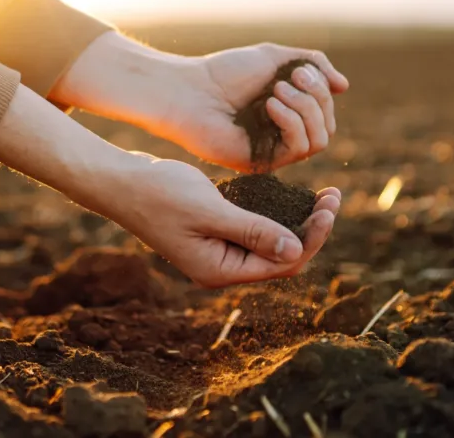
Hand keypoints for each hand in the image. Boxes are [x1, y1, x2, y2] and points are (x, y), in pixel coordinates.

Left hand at [51, 33, 348, 171]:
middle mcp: (283, 134)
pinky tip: (270, 105)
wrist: (189, 90)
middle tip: (290, 79)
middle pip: (327, 126)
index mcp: (288, 112)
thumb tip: (344, 86)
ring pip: (319, 140)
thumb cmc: (225, 72)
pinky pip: (297, 149)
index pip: (326, 111)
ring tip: (276, 91)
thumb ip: (313, 64)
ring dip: (305, 109)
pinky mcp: (262, 163)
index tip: (298, 69)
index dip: (321, 90)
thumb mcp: (276, 57)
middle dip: (316, 98)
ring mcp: (273, 151)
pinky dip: (291, 123)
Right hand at [107, 156, 340, 286]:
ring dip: (298, 221)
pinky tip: (293, 195)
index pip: (282, 263)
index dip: (312, 238)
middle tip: (333, 196)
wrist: (121, 182)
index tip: (329, 206)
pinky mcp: (216, 232)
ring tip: (324, 195)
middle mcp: (223, 267)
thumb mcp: (210, 210)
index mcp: (220, 270)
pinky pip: (256, 229)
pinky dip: (277, 214)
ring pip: (272, 242)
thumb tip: (296, 250)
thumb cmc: (159, 194)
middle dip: (311, 229)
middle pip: (282, 257)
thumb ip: (252, 231)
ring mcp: (219, 250)